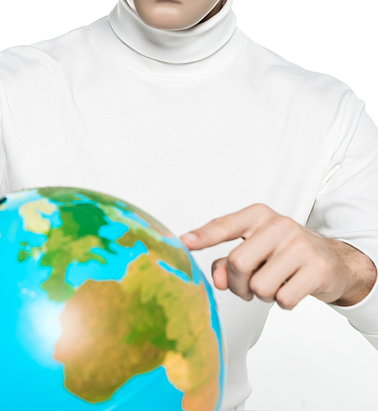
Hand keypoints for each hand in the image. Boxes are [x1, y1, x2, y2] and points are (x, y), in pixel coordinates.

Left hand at [181, 204, 376, 308]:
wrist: (334, 261)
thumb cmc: (285, 254)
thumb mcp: (256, 250)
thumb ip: (228, 263)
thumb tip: (217, 279)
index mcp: (258, 215)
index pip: (225, 225)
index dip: (203, 236)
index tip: (184, 242)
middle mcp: (278, 224)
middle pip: (238, 263)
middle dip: (238, 284)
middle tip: (247, 288)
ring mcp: (299, 244)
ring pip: (260, 286)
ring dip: (263, 295)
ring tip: (276, 283)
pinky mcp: (316, 267)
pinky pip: (283, 299)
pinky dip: (283, 302)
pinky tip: (293, 288)